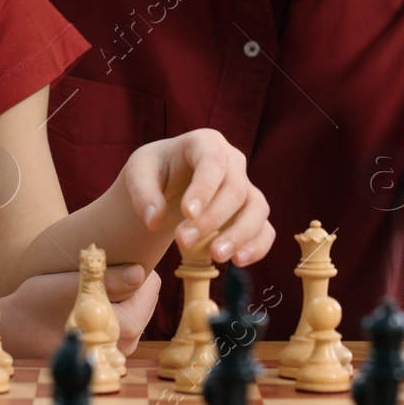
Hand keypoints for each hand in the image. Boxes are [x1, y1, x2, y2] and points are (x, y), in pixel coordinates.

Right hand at [0, 264, 160, 357]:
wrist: (15, 329)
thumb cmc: (38, 303)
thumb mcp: (70, 286)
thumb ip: (108, 280)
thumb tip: (141, 272)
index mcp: (120, 328)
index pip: (150, 286)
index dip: (136, 265)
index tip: (116, 256)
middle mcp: (124, 344)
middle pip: (147, 297)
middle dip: (131, 281)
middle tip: (103, 269)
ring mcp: (118, 349)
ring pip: (137, 307)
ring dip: (123, 292)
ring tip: (95, 283)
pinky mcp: (110, 349)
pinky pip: (126, 319)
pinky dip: (116, 305)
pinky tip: (93, 297)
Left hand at [123, 128, 274, 266]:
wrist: (167, 183)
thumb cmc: (154, 172)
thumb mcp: (138, 174)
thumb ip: (143, 194)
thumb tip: (154, 221)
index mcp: (205, 143)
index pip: (212, 162)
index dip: (204, 188)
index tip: (187, 213)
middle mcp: (233, 162)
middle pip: (235, 189)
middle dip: (212, 219)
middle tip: (182, 241)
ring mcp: (246, 187)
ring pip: (257, 209)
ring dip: (239, 235)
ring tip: (215, 256)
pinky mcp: (251, 213)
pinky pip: (265, 229)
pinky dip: (257, 246)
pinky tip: (238, 261)